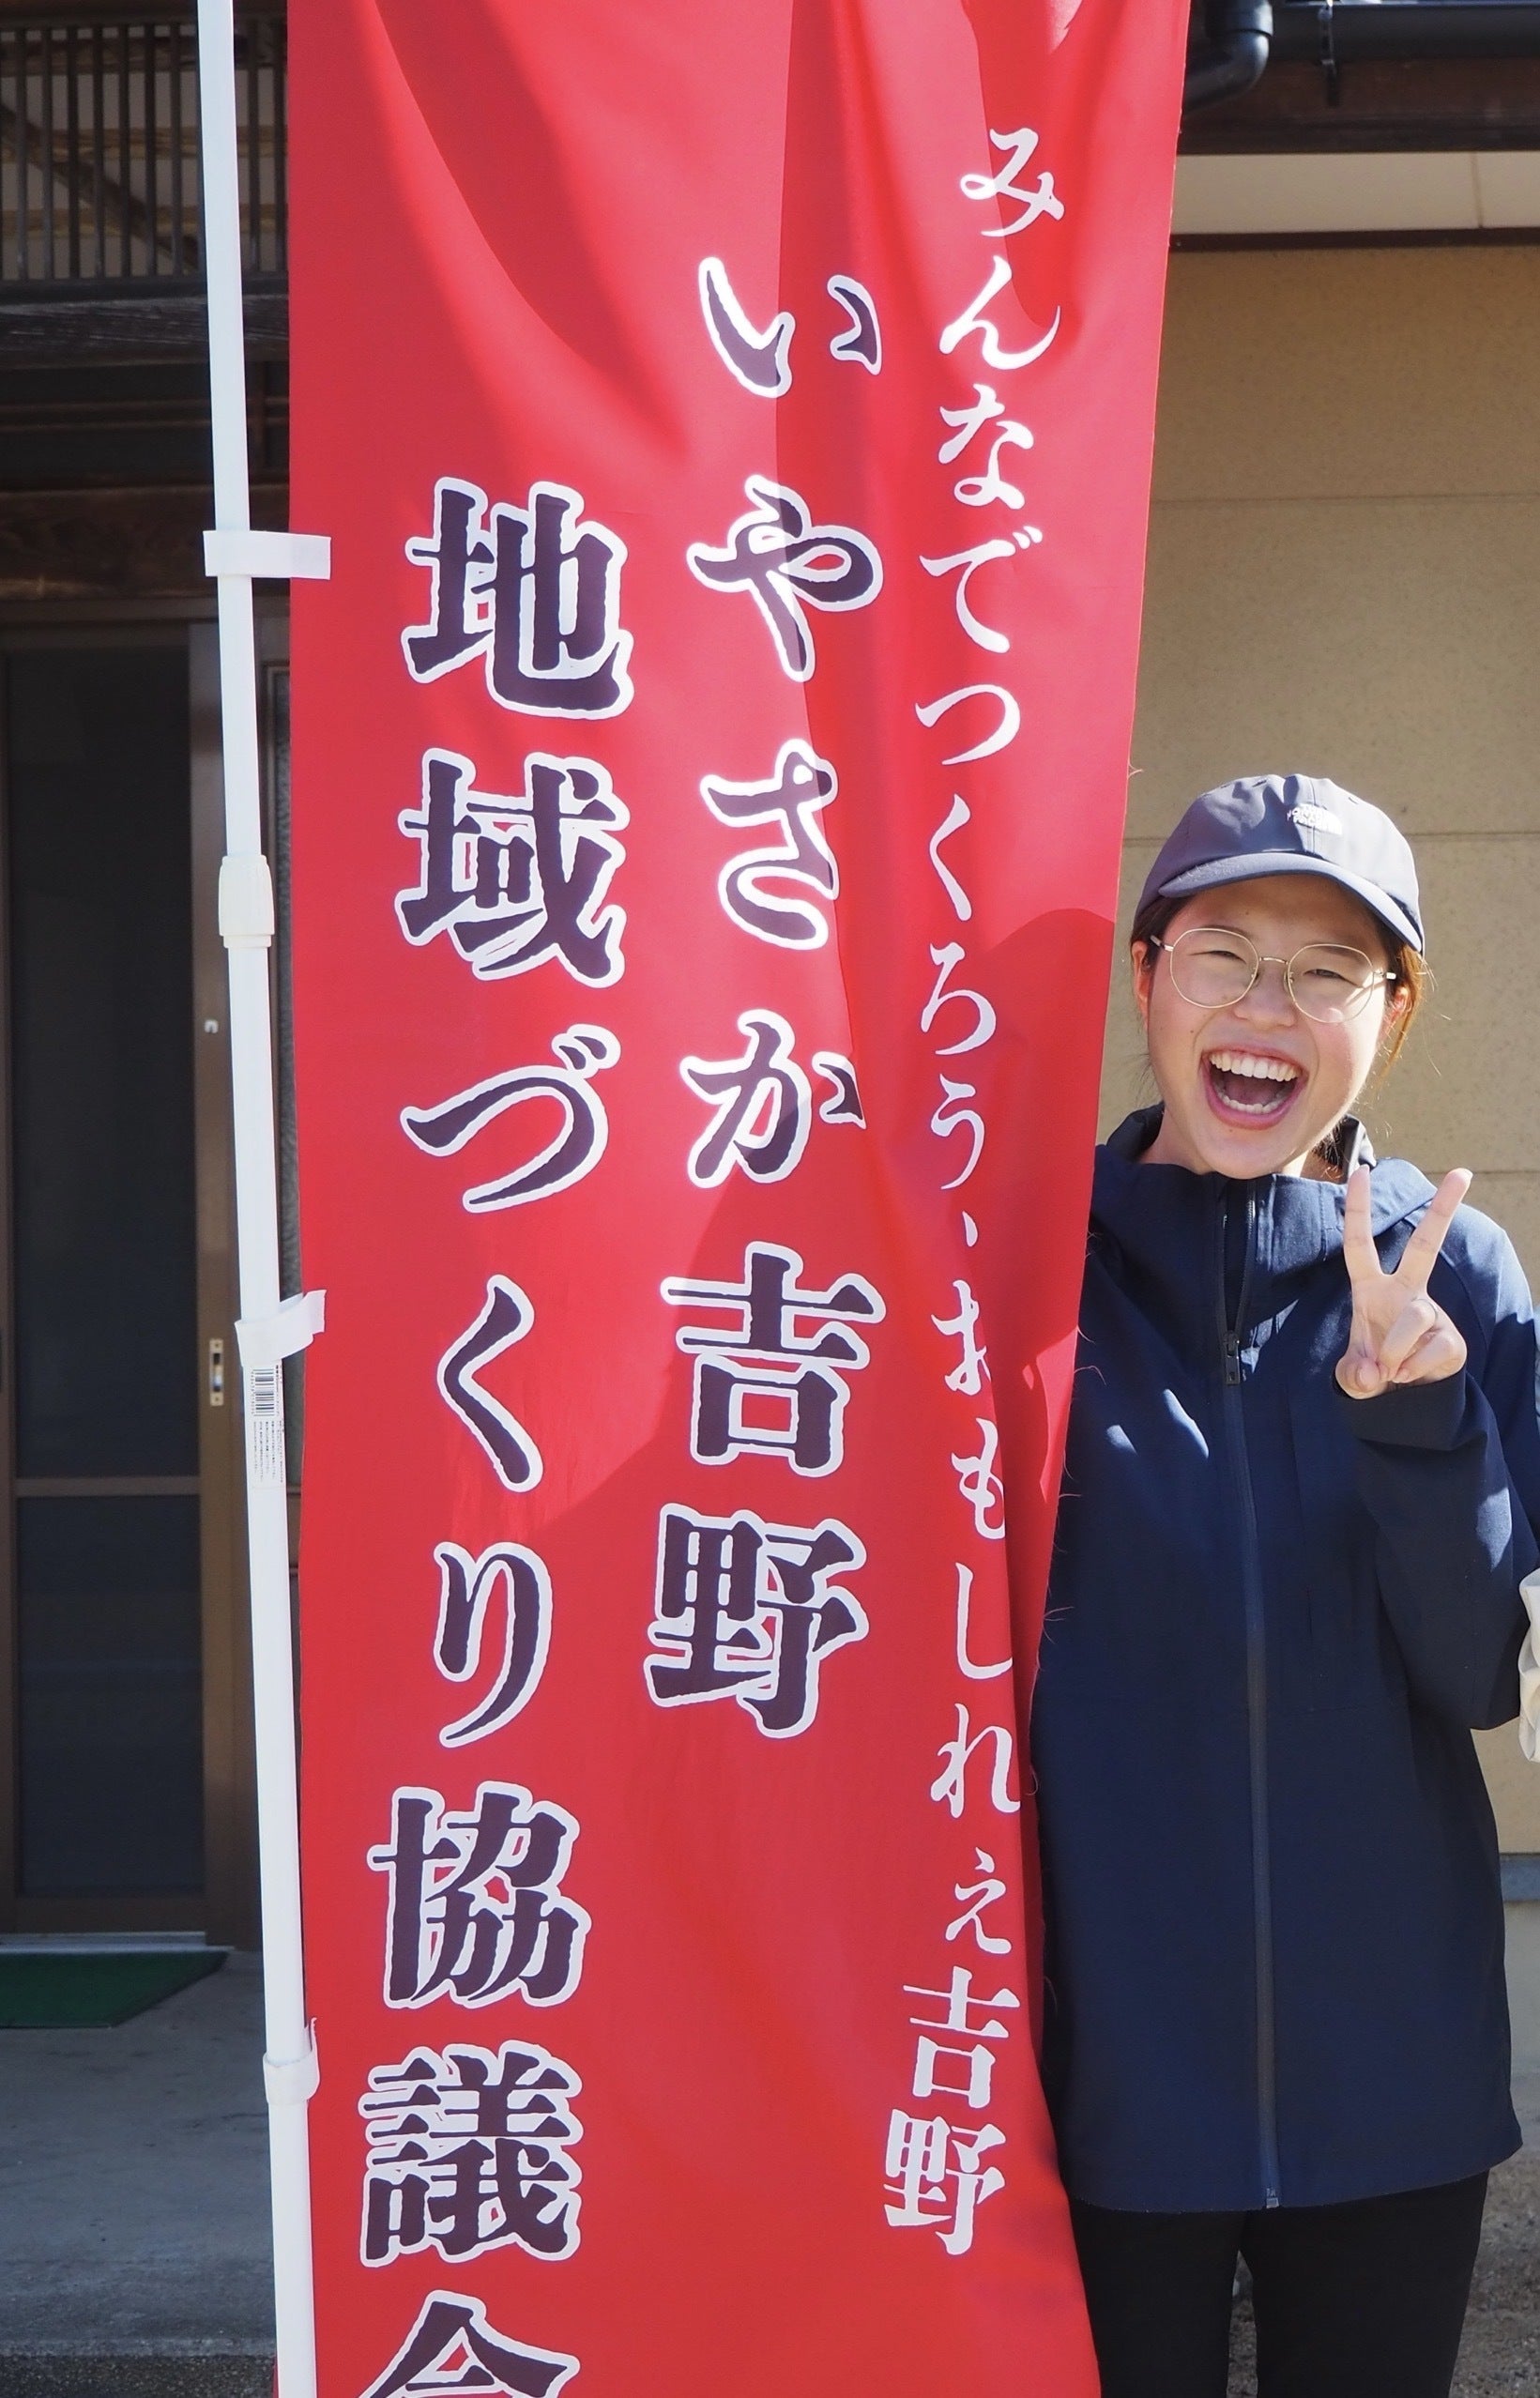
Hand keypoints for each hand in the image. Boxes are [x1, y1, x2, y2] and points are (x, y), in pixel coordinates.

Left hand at [1336, 1164, 1470, 1398]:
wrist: (1400, 1397)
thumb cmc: (1371, 1369)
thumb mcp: (1352, 1376)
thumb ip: (1353, 1376)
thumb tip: (1372, 1373)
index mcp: (1371, 1290)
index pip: (1359, 1246)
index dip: (1358, 1212)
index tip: (1360, 1172)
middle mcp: (1403, 1293)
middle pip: (1425, 1245)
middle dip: (1443, 1210)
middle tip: (1464, 1172)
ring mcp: (1430, 1313)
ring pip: (1415, 1316)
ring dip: (1396, 1348)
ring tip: (1389, 1370)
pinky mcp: (1451, 1338)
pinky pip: (1433, 1347)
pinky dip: (1415, 1367)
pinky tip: (1408, 1375)